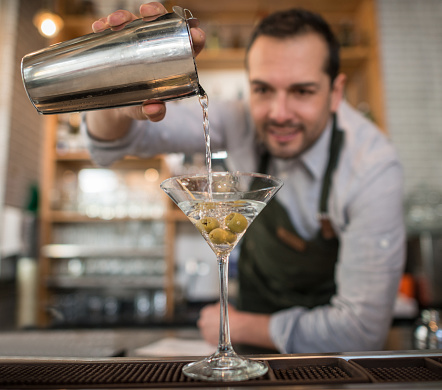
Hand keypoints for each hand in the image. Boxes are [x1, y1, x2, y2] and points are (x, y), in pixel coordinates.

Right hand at [90, 2, 205, 122]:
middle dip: (157, 12)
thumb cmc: (139, 106)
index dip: (195, 36)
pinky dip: (105, 25)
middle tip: (146, 14)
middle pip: (162, 22)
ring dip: (125, 16)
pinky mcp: (118, 41)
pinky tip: (99, 28)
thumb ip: (154, 113)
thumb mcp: (146, 111)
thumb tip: (154, 108)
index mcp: (175, 61)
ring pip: (135, 20)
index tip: (195, 35)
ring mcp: (137, 41)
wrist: (116, 106)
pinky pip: (113, 28)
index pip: (189, 44)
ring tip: (114, 23)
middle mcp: (156, 46)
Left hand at [197, 303, 275, 349]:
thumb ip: (216, 306)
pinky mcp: (209, 340)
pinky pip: (210, 339)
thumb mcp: (223, 305)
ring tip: (221, 331)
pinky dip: (214, 338)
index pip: (205, 314)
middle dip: (209, 323)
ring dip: (212, 331)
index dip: (211, 316)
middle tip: (218, 324)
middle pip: (204, 323)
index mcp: (205, 312)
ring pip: (207, 331)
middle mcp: (203, 322)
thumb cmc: (230, 316)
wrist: (235, 326)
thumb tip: (216, 306)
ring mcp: (205, 332)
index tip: (215, 317)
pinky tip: (221, 336)